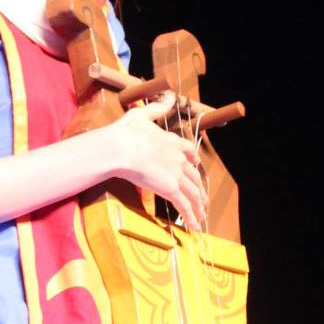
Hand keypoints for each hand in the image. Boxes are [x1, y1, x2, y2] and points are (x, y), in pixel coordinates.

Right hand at [112, 94, 207, 229]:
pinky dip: (191, 216)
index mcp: (171, 141)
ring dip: (198, 205)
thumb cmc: (125, 133)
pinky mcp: (170, 188)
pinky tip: (194, 226)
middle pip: (194, 175)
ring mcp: (175, 174)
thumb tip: (169, 97)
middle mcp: (178, 158)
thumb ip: (157, 108)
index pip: (188, 151)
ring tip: (201, 215)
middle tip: (202, 198)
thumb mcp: (141, 115)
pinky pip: (184, 205)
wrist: (120, 148)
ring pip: (193, 192)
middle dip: (199, 188)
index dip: (193, 159)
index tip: (196, 164)